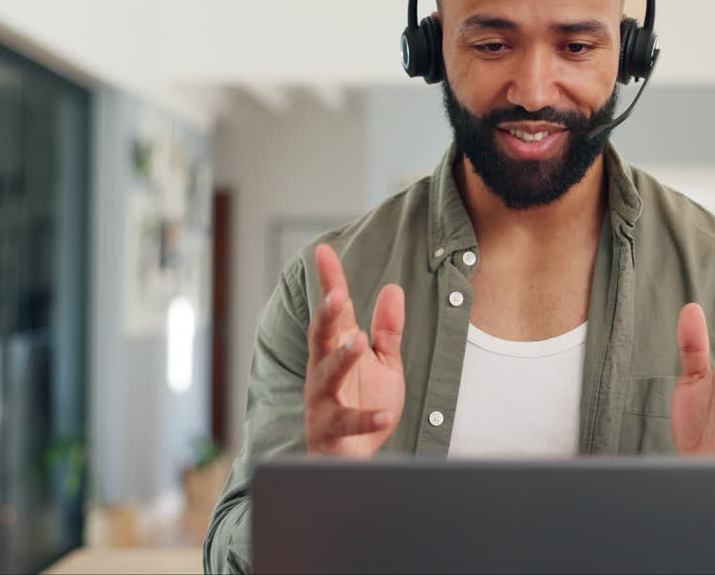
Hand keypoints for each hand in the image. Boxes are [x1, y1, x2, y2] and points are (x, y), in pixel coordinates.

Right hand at [303, 244, 405, 457]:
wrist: (351, 462)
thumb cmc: (364, 406)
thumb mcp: (384, 364)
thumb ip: (387, 330)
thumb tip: (393, 289)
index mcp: (338, 349)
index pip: (335, 310)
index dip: (330, 281)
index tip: (323, 251)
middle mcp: (323, 371)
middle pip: (321, 338)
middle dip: (326, 317)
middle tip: (335, 297)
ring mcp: (323, 402)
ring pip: (327, 377)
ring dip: (341, 359)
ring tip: (357, 342)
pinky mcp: (330, 432)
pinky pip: (346, 424)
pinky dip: (365, 420)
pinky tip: (384, 415)